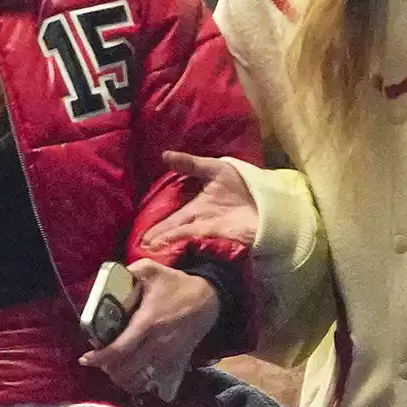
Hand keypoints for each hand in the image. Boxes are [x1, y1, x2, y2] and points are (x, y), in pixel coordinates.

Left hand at [79, 260, 219, 395]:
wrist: (209, 299)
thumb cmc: (177, 285)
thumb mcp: (151, 270)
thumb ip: (128, 272)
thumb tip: (105, 280)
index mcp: (148, 322)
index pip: (120, 349)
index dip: (100, 358)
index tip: (85, 359)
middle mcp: (157, 344)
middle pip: (126, 369)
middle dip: (108, 368)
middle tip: (99, 360)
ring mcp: (168, 356)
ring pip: (139, 379)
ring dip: (122, 377)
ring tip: (113, 367)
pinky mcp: (176, 362)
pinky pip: (154, 381)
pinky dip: (139, 382)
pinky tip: (132, 374)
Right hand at [141, 151, 257, 249]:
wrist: (267, 200)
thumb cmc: (243, 184)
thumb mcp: (214, 169)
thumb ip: (191, 164)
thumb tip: (165, 155)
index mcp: (195, 207)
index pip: (171, 219)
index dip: (157, 227)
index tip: (142, 235)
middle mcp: (198, 221)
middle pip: (172, 231)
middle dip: (156, 240)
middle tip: (138, 248)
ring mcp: (207, 230)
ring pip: (180, 237)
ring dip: (165, 244)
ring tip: (147, 251)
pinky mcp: (219, 236)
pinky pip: (195, 240)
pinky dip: (182, 244)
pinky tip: (170, 249)